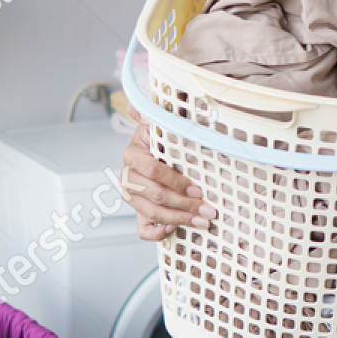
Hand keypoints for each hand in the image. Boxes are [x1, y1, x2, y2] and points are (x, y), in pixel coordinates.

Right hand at [121, 105, 215, 240]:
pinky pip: (143, 229)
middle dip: (184, 204)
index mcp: (132, 155)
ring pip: (152, 213)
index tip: (197, 188)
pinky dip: (159, 232)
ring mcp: (132, 197)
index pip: (151, 171)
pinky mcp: (137, 212)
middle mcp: (128, 177)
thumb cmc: (163, 142)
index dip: (174, 181)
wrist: (157, 156)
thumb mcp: (160, 126)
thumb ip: (152, 115)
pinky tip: (175, 228)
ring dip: (180, 219)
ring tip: (202, 221)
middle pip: (154, 195)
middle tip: (208, 209)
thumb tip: (136, 105)